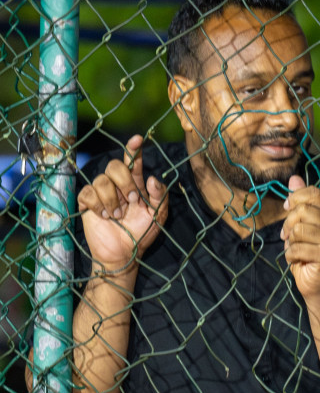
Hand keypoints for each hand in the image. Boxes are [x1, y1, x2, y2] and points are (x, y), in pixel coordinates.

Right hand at [77, 134, 168, 274]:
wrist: (124, 253)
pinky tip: (105, 216)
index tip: (138, 139)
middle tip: (132, 201)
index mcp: (135, 184)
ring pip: (101, 181)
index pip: (133, 162)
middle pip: (115, 166)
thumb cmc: (141, 234)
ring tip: (118, 215)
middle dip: (125, 183)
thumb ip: (159, 197)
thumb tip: (153, 179)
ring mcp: (101, 192)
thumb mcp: (157, 216)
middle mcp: (117, 185)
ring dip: (112, 200)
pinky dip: (98, 206)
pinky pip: (88, 193)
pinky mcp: (87, 202)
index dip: (133, 149)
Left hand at [280, 175, 319, 298]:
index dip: (296, 198)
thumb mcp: (296, 224)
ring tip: (295, 249)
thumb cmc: (304, 252)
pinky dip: (291, 255)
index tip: (288, 210)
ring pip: (299, 229)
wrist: (314, 281)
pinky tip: (297, 260)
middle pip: (303, 209)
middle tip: (288, 236)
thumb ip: (296, 202)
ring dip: (290, 242)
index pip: (314, 192)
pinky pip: (298, 248)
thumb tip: (294, 178)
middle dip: (288, 224)